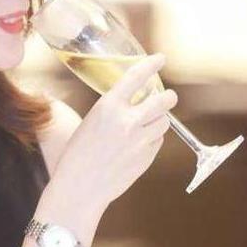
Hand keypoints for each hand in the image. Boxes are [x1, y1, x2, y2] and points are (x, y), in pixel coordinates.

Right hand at [51, 53, 177, 211]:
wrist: (80, 187)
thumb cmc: (78, 154)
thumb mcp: (91, 122)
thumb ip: (114, 109)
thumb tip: (136, 100)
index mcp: (108, 107)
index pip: (136, 77)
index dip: (151, 64)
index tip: (160, 59)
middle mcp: (127, 121)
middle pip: (163, 101)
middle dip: (168, 97)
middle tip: (168, 97)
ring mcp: (139, 141)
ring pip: (163, 122)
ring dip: (158, 120)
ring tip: (145, 125)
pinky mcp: (146, 158)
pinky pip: (157, 141)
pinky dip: (151, 139)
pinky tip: (136, 146)